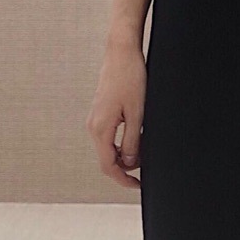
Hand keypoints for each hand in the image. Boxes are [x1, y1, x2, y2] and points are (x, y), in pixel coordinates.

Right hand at [86, 41, 146, 190]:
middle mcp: (93, 126)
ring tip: (144, 152)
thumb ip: (132, 140)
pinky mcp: (100, 113)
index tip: (138, 185)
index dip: (123, 179)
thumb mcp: (138, 113)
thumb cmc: (131, 79)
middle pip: (106, 159)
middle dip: (125, 168)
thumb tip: (129, 162)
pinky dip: (120, 144)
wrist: (121, 53)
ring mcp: (94, 119)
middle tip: (146, 169)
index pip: (108, 166)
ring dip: (124, 156)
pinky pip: (108, 137)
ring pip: (107, 149)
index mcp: (100, 129)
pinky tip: (136, 140)